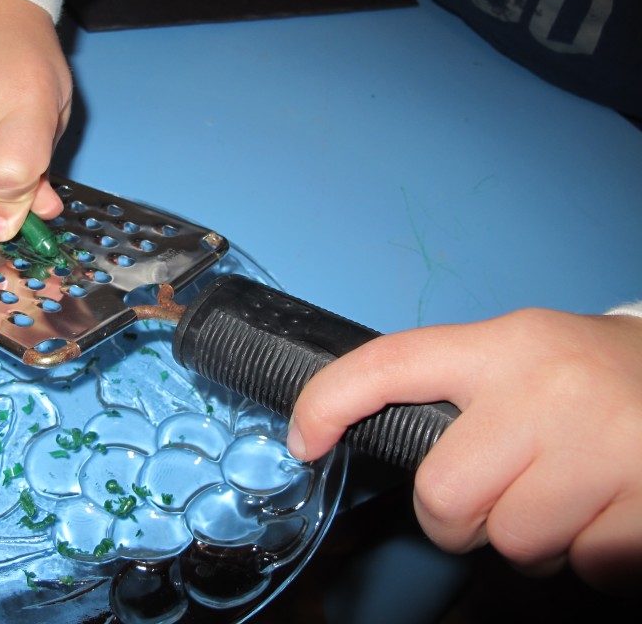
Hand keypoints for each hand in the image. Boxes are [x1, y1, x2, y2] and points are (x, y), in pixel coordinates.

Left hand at [287, 309, 641, 592]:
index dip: (329, 402)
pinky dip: (590, 553)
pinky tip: (609, 508)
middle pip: (443, 493)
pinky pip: (584, 565)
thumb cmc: (592, 374)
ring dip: (528, 539)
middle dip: (453, 519)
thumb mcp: (522, 353)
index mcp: (504, 347)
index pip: (389, 364)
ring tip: (565, 494)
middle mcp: (546, 391)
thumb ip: (455, 388)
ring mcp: (602, 447)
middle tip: (490, 501)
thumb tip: (364, 433)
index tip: (303, 439)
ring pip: (512, 542)